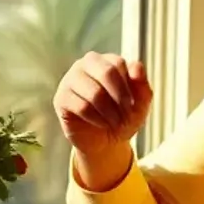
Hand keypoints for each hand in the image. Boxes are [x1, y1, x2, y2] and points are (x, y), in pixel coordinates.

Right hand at [54, 52, 151, 189]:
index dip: (128, 88)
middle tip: (125, 116)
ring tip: (114, 122)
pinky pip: (81, 106)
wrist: (104, 142)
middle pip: (106, 72)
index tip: (133, 107)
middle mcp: (86, 64)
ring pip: (94, 92)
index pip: (118, 64)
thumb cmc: (122, 118)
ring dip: (109, 112)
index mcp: (107, 60)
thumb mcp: (140, 105)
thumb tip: (136, 65)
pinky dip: (96, 119)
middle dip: (120, 98)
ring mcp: (71, 79)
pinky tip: (100, 123)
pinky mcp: (61, 98)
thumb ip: (142, 86)